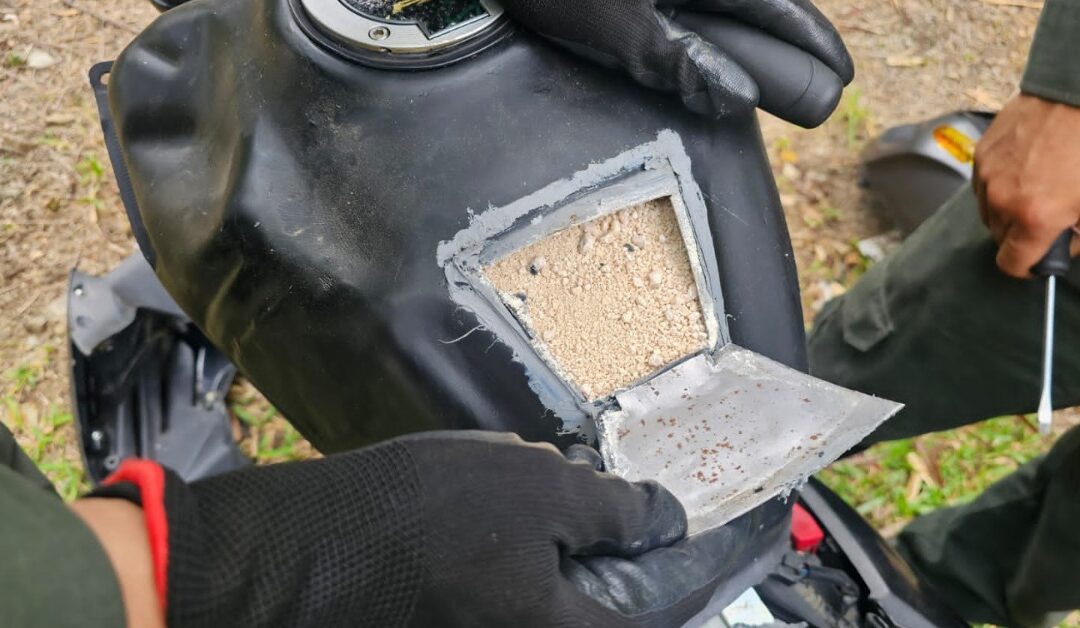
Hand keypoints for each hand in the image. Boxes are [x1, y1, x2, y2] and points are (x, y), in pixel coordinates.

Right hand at [93, 432, 730, 627]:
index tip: (740, 530)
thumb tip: (663, 517)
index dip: (709, 564)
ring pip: (565, 604)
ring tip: (572, 506)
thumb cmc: (411, 519)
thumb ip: (611, 507)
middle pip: (615, 611)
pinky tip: (516, 522)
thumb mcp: (530, 487)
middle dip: (634, 559)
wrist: (286, 563)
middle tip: (642, 511)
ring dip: (580, 559)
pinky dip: (536, 568)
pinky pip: (524, 603)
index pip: (671, 610)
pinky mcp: (455, 625)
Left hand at [500, 0, 852, 117]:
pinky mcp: (644, 5)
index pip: (778, 8)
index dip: (812, 42)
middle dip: (789, 40)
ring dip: (751, 34)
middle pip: (759, 6)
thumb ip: (678, 60)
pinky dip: (709, 31)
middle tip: (819, 80)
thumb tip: (737, 99)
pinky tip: (713, 46)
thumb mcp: (615, 27)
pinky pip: (693, 15)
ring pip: (725, 10)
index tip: (840, 76)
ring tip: (774, 67)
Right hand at [974, 94, 1079, 276]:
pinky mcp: (981, 155)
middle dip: (1021, 234)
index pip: (1011, 265)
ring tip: (1034, 188)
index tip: (1038, 257)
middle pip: (999, 238)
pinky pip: (983, 185)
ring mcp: (987, 177)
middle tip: (1046, 216)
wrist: (1075, 94)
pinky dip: (1000, 185)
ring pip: (988, 212)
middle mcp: (1001, 202)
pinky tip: (1024, 168)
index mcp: (1034, 218)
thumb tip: (1064, 248)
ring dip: (1007, 210)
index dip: (1026, 266)